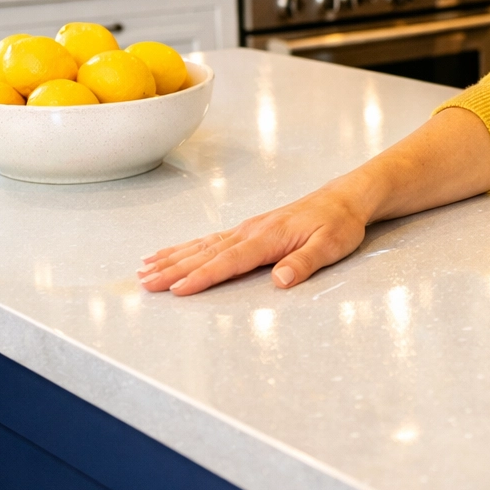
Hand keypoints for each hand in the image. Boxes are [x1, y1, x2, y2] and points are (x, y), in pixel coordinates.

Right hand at [137, 185, 368, 294]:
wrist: (344, 198)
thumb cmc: (339, 223)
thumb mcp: (331, 246)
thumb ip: (304, 262)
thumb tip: (281, 279)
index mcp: (269, 237)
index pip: (229, 261)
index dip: (202, 277)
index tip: (177, 290)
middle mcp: (252, 230)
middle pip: (206, 253)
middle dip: (174, 269)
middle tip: (145, 283)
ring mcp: (248, 228)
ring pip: (203, 245)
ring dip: (173, 258)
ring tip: (145, 269)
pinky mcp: (249, 229)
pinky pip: (211, 239)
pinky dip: (187, 247)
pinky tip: (172, 253)